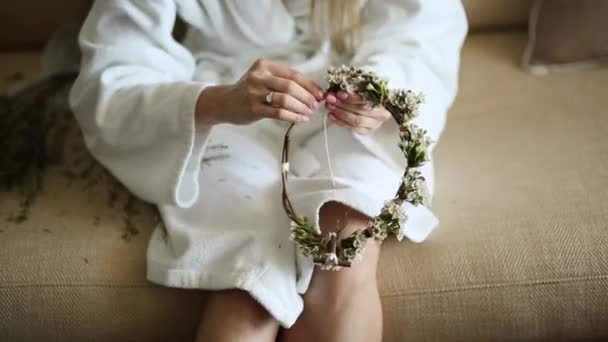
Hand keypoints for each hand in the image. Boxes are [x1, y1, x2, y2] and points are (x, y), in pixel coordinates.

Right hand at [196, 59, 324, 125]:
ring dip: (301, 107)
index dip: (310, 85)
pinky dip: (293, 117)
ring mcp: (254, 93)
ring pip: (285, 99)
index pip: (293, 74)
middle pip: (290, 86)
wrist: (224, 102)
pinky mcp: (253, 109)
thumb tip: (312, 91)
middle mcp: (259, 76)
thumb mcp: (263, 78)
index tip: (320, 94)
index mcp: (264, 65)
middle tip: (315, 105)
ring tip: (309, 113)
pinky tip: (300, 120)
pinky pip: (278, 113)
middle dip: (307, 97)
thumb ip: (283, 81)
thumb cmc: (249, 91)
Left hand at [325, 91, 391, 133]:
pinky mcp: (367, 131)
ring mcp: (374, 124)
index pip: (367, 99)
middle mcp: (381, 114)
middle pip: (361, 110)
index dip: (352, 97)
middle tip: (331, 99)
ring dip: (340, 113)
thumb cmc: (369, 95)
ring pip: (357, 121)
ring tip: (330, 107)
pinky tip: (332, 116)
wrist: (375, 108)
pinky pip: (353, 128)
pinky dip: (341, 122)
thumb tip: (337, 88)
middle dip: (343, 104)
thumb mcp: (364, 88)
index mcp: (383, 100)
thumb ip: (355, 88)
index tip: (339, 94)